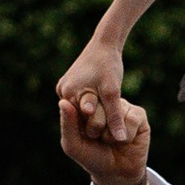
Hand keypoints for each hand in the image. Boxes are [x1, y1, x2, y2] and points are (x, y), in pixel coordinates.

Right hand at [56, 35, 130, 149]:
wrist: (103, 44)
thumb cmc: (108, 66)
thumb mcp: (113, 92)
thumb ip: (114, 117)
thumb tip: (121, 139)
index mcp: (70, 93)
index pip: (85, 121)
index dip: (100, 123)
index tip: (112, 119)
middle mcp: (63, 92)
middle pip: (81, 117)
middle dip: (96, 116)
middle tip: (110, 109)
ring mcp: (63, 89)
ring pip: (80, 110)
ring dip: (94, 110)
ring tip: (107, 103)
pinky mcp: (67, 86)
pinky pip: (79, 102)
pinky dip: (90, 104)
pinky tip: (100, 99)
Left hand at [58, 87, 151, 184]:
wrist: (116, 173)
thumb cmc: (92, 157)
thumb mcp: (73, 145)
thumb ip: (67, 124)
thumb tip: (63, 102)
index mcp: (86, 106)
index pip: (81, 100)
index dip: (83, 117)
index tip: (85, 130)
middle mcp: (104, 102)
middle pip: (99, 105)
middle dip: (97, 127)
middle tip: (99, 138)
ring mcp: (121, 106)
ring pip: (116, 113)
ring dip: (112, 134)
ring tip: (111, 140)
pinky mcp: (138, 114)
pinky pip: (132, 119)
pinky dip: (127, 135)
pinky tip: (125, 140)